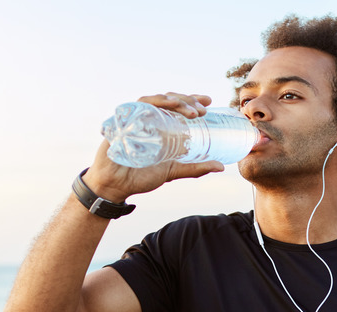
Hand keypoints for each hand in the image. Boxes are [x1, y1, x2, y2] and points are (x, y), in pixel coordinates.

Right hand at [83, 93, 224, 201]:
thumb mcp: (173, 171)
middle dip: (187, 101)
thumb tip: (220, 167)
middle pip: (168, 100)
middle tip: (202, 111)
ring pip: (155, 99)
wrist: (115, 186)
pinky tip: (166, 105)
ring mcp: (134, 118)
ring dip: (174, 101)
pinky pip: (136, 106)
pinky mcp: (122, 121)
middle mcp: (148, 118)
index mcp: (160, 125)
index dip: (192, 100)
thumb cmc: (141, 176)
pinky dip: (152, 103)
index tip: (209, 102)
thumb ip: (194, 168)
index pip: (177, 106)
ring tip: (191, 112)